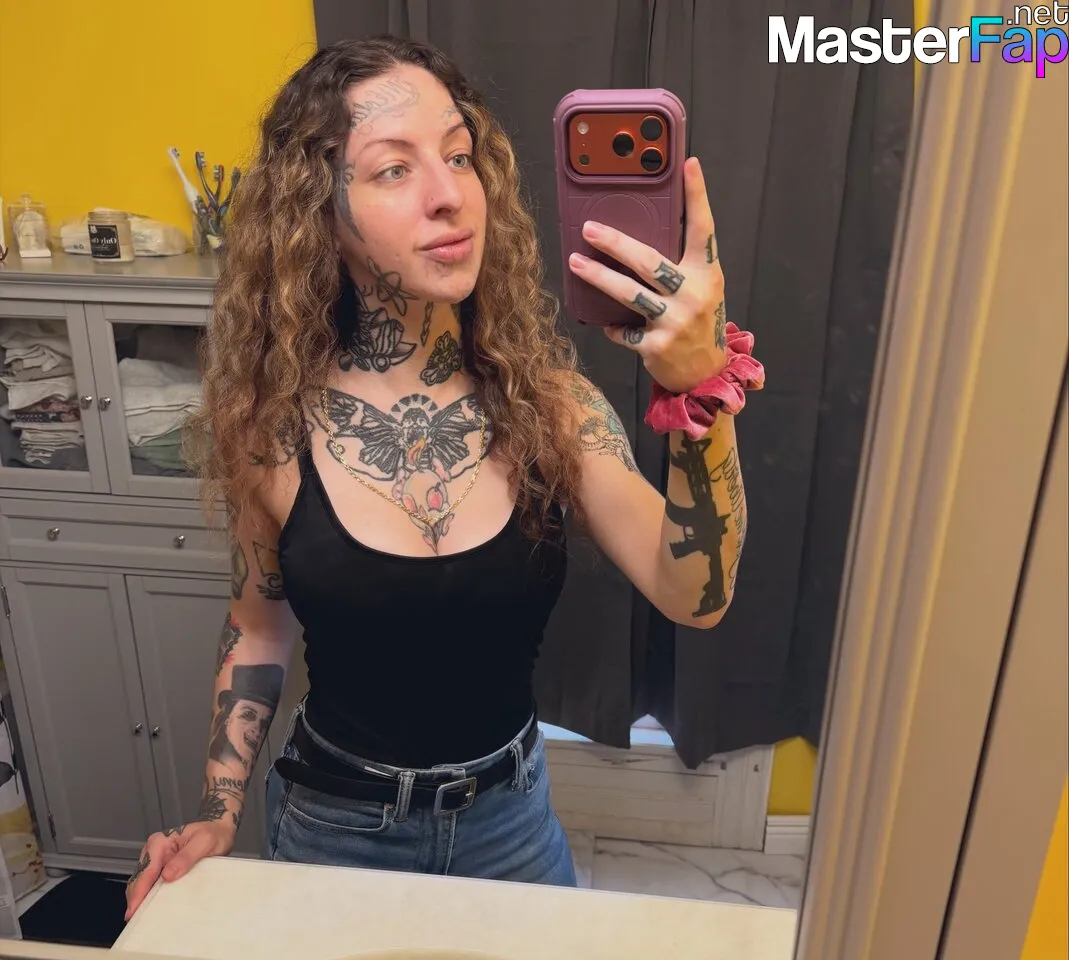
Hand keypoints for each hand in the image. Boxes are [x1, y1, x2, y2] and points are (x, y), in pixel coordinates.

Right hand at [124, 820, 235, 921]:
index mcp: (159, 843)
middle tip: (138, 922)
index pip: (146, 872)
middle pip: (139, 881)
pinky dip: (150, 898)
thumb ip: (186, 857)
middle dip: (136, 901)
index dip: (138, 893)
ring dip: (142, 902)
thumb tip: (167, 876)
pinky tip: (153, 911)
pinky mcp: (162, 870)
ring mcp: (156, 862)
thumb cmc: (213, 834)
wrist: (220, 831)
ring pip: (142, 886)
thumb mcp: (204, 842)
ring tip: (144, 921)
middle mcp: (153, 852)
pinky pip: (152, 886)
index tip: (134, 912)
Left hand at [567, 156, 728, 393]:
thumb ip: (681, 265)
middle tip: (589, 228)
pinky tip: (608, 323)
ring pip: (628, 293)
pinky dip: (614, 326)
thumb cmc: (698, 321)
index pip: (703, 228)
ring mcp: (675, 321)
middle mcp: (693, 294)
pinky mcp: (656, 346)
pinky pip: (624, 330)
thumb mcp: (701, 288)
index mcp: (707, 273)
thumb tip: (638, 236)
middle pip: (649, 260)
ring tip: (576, 262)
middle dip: (615, 243)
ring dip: (598, 277)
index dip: (697, 195)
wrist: (706, 374)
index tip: (688, 163)